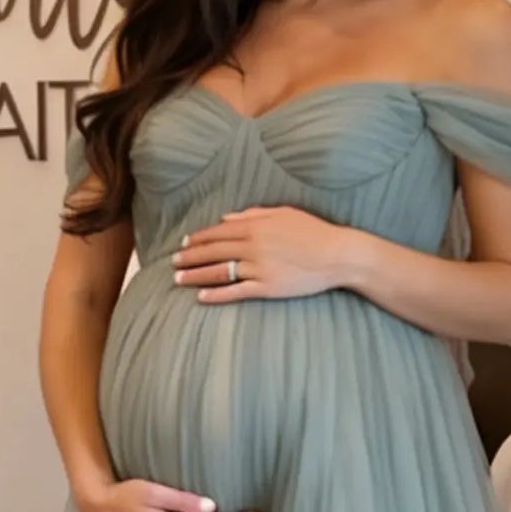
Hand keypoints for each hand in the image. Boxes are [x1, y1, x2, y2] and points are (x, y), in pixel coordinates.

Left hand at [172, 205, 346, 301]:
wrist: (337, 255)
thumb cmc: (313, 231)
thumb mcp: (283, 213)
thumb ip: (252, 214)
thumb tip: (226, 218)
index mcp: (255, 226)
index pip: (217, 232)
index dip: (198, 239)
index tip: (184, 244)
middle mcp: (252, 246)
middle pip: (213, 252)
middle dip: (190, 258)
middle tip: (173, 263)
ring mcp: (258, 268)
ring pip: (219, 272)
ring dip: (196, 276)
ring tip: (179, 280)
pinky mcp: (267, 288)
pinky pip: (235, 291)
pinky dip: (216, 295)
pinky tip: (201, 297)